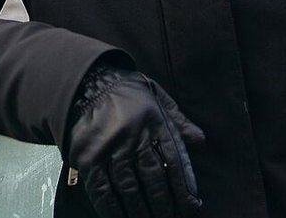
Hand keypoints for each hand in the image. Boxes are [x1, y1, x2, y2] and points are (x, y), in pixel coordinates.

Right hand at [65, 65, 203, 217]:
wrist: (85, 81)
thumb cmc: (127, 92)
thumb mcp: (157, 97)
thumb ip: (178, 120)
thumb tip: (200, 141)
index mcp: (154, 120)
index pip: (175, 159)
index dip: (184, 186)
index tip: (191, 205)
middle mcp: (133, 134)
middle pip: (153, 178)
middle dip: (163, 204)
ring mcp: (109, 147)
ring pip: (129, 188)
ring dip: (140, 210)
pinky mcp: (87, 156)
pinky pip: (102, 189)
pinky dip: (111, 207)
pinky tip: (119, 216)